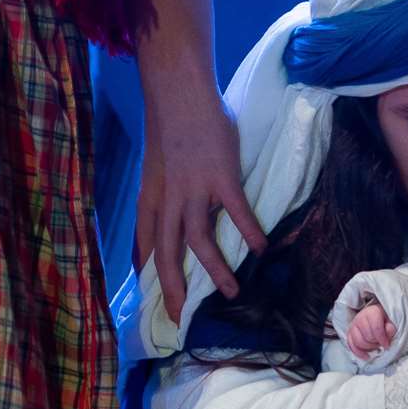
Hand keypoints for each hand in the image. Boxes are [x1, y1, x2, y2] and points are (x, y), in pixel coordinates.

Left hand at [126, 0, 268, 324]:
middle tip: (181, 317)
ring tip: (232, 292)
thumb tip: (173, 213)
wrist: (178, 91)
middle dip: (172, 289)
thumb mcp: (158, 165)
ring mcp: (193, 189)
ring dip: (215, 271)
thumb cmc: (172, 125)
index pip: (145, 243)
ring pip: (198, 242)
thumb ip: (165, 191)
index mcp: (151, 197)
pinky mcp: (220, 177)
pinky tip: (262, 249)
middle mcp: (167, 199)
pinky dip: (249, 233)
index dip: (147, 274)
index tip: (154, 300)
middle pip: (166, 253)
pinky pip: (236, 213)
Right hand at [347, 301, 394, 358]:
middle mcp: (360, 317)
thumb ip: (390, 328)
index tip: (387, 345)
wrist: (376, 315)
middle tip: (381, 343)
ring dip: (368, 348)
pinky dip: (359, 353)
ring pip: (358, 342)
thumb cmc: (385, 319)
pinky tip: (367, 356)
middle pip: (367, 337)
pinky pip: (351, 345)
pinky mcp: (349, 333)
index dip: (382, 339)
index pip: (376, 328)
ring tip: (376, 347)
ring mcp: (353, 325)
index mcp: (372, 312)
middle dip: (376, 343)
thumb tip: (387, 336)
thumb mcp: (392, 321)